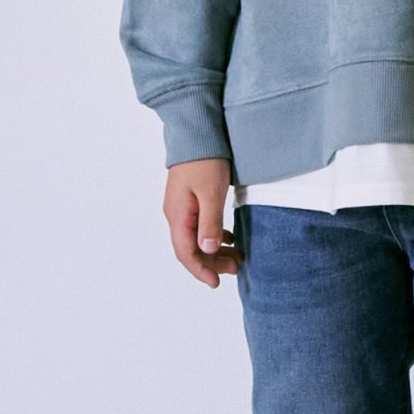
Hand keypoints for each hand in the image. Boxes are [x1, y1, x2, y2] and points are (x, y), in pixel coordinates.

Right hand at [164, 158, 241, 287]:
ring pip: (196, 238)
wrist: (196, 132)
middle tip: (237, 267)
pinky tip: (229, 236)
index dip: (201, 270)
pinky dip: (214, 235)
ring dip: (215, 250)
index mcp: (178, 215)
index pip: (186, 253)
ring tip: (237, 255)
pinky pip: (199, 226)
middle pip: (191, 248)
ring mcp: (181, 206)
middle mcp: (176, 214)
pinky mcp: (189, 199)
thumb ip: (210, 223)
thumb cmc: (204, 159)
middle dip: (212, 262)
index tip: (216, 282)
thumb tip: (207, 250)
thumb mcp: (211, 193)